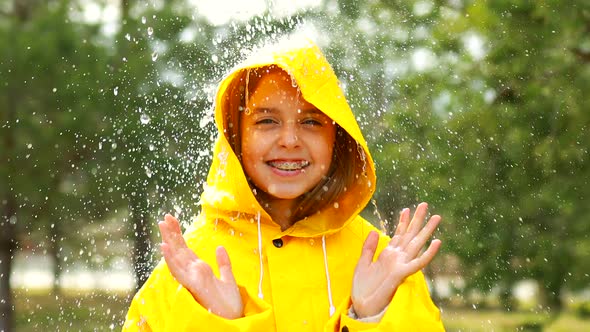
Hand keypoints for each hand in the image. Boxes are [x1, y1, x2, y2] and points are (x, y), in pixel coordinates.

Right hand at [158, 214, 243, 318]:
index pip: (187, 249)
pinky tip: (165, 246)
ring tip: (162, 225)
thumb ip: (224, 263)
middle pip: (180, 249)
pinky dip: (171, 258)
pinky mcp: (193, 285)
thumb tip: (220, 247)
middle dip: (172, 233)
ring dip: (169, 241)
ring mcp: (192, 278)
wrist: (231, 320)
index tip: (173, 221)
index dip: (179, 235)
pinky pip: (180, 270)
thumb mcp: (229, 279)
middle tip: (165, 217)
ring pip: (177, 256)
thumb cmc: (229, 305)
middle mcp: (193, 272)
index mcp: (200, 270)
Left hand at [351, 202, 441, 317]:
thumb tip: (375, 231)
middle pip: (410, 235)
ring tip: (436, 217)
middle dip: (417, 220)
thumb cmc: (363, 287)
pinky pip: (418, 263)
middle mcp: (397, 258)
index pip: (398, 235)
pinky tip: (437, 242)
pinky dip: (428, 253)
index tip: (407, 209)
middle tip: (425, 204)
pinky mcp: (402, 273)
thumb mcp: (362, 263)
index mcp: (388, 255)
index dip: (402, 222)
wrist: (362, 305)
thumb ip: (368, 248)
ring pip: (417, 244)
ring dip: (427, 231)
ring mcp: (401, 264)